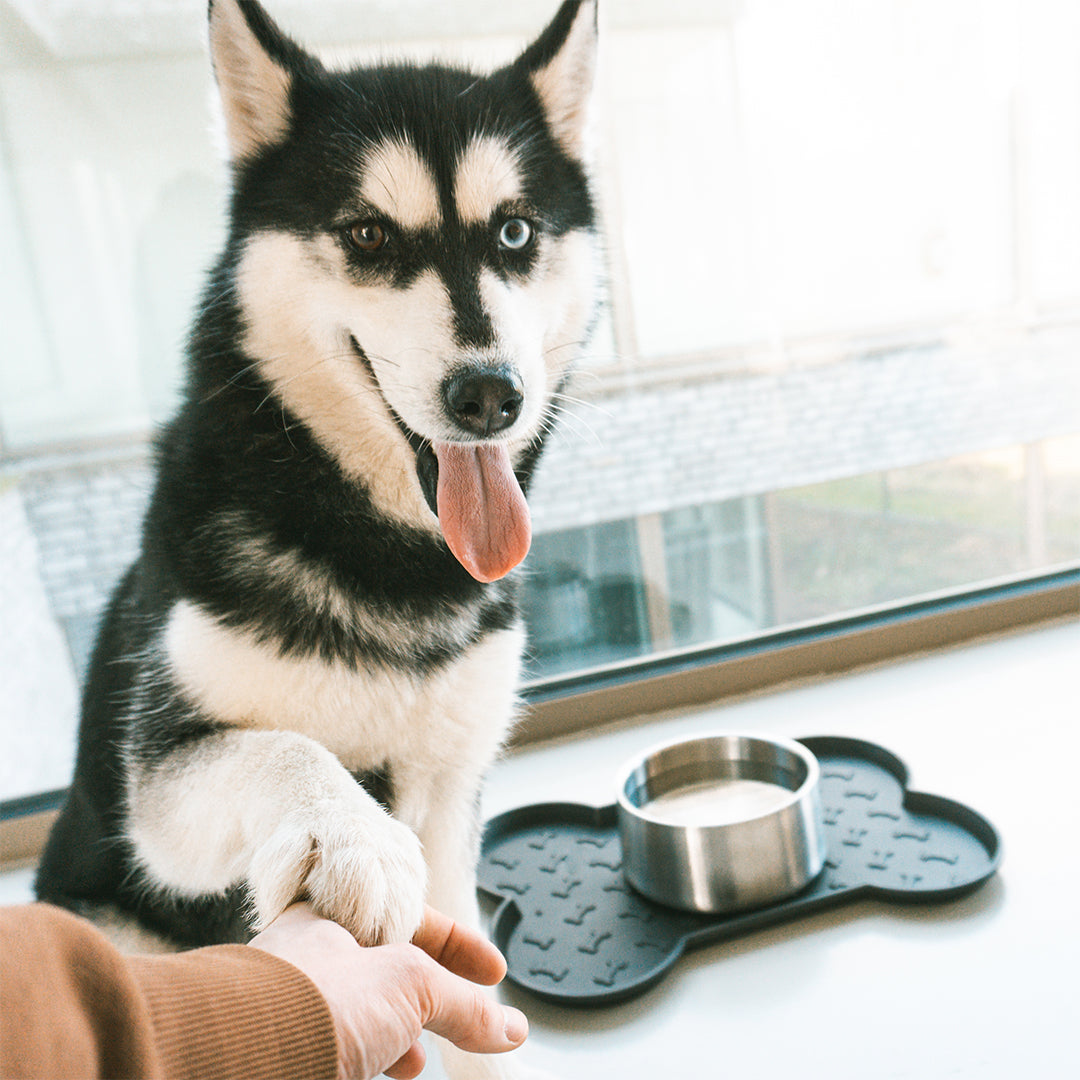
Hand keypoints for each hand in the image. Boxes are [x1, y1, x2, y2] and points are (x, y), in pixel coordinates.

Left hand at [249, 902, 527, 1079]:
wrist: (233, 1061)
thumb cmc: (310, 1001)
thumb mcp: (411, 986)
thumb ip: (465, 1006)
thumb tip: (511, 1027)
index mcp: (334, 916)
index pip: (411, 919)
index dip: (458, 944)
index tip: (493, 971)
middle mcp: (307, 955)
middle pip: (382, 968)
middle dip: (425, 997)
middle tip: (457, 1021)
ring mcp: (289, 1005)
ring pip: (354, 1014)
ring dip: (395, 1037)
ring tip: (415, 1064)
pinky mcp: (278, 1049)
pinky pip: (329, 1047)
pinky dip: (365, 1060)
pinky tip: (379, 1075)